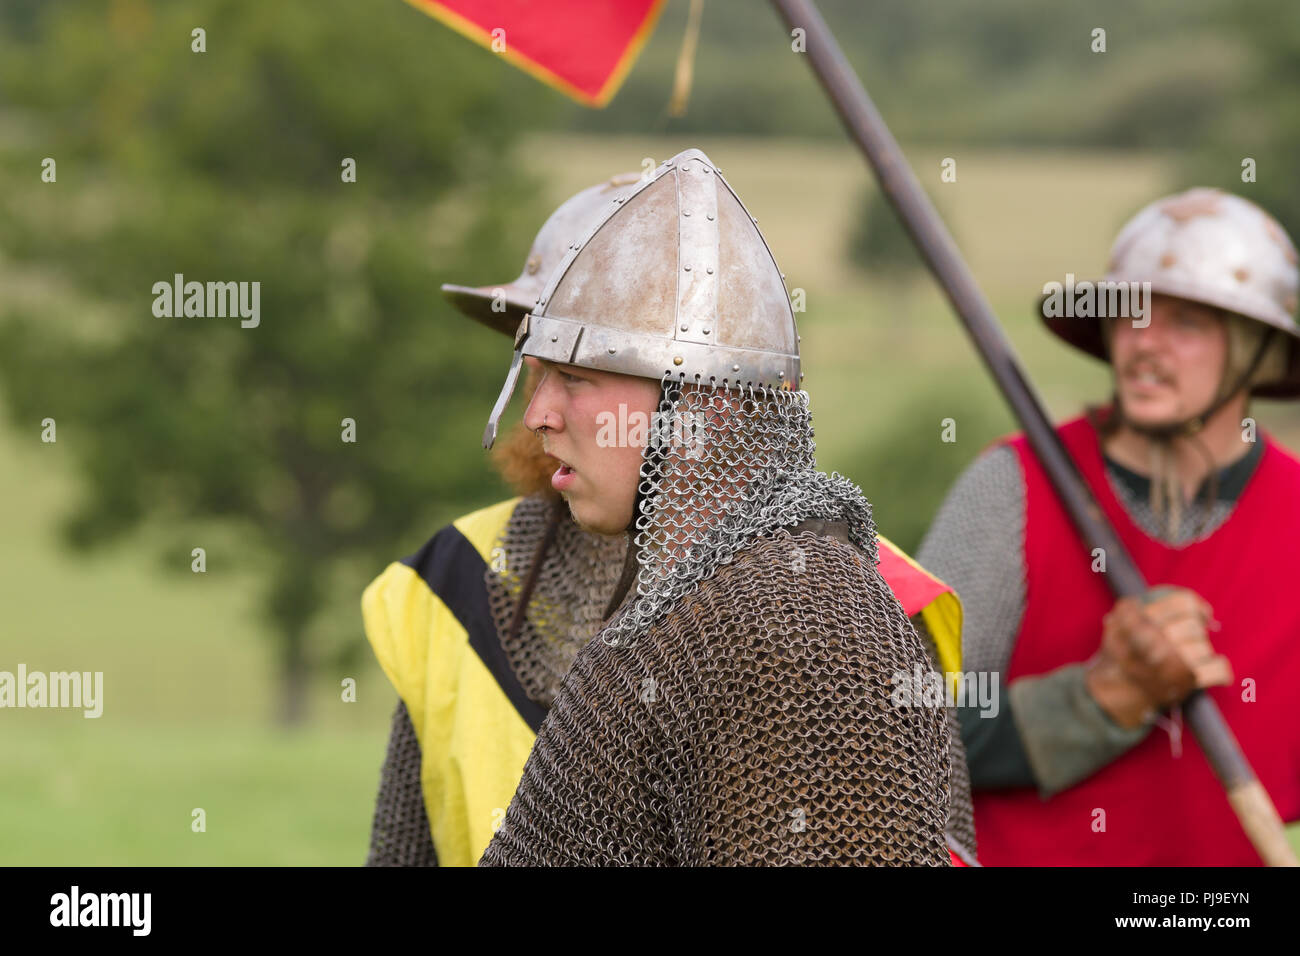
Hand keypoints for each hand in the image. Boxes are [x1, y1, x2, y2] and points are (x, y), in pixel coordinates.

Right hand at [1085, 586, 1231, 728]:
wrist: (1113, 696)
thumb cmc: (1118, 657)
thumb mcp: (1116, 623)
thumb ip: (1141, 607)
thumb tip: (1195, 606)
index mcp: (1138, 620)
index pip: (1184, 603)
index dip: (1196, 608)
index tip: (1201, 615)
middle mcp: (1155, 638)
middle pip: (1195, 626)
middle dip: (1194, 634)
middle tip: (1186, 641)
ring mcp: (1172, 660)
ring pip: (1205, 647)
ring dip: (1200, 653)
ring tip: (1188, 660)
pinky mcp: (1187, 681)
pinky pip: (1219, 669)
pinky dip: (1220, 670)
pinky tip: (1213, 670)